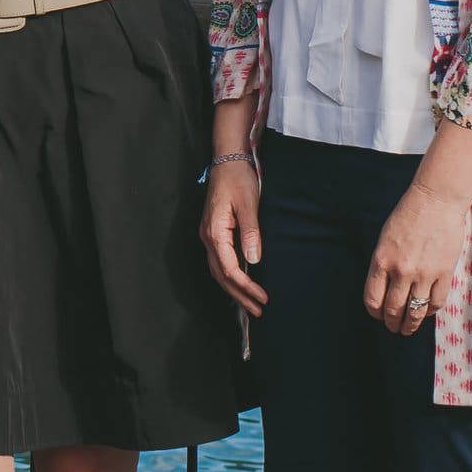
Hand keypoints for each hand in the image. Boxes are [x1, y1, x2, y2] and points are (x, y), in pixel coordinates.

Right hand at [200, 153, 267, 314]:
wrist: (228, 159)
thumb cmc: (238, 179)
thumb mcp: (248, 204)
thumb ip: (251, 232)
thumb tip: (254, 260)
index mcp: (214, 232)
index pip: (228, 268)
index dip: (245, 286)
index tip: (262, 298)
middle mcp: (208, 237)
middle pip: (221, 275)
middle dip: (239, 295)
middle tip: (258, 311)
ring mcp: (209, 235)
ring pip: (218, 271)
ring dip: (234, 289)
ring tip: (251, 304)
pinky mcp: (214, 233)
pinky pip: (220, 262)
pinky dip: (231, 277)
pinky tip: (243, 283)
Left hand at [363, 171, 471, 335]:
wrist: (436, 201)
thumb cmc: (408, 216)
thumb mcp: (385, 239)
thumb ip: (384, 265)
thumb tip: (385, 290)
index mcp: (381, 261)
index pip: (372, 299)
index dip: (375, 313)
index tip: (378, 316)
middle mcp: (400, 271)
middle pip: (393, 309)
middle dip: (392, 323)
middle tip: (394, 328)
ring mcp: (423, 274)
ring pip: (415, 311)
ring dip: (410, 325)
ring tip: (409, 329)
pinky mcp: (444, 273)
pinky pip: (436, 302)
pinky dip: (429, 312)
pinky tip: (426, 311)